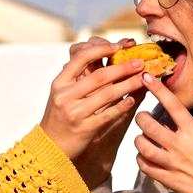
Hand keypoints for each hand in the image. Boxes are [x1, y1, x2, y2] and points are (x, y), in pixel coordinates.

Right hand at [67, 38, 147, 185]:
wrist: (50, 146)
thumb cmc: (61, 114)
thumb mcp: (63, 93)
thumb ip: (80, 76)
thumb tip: (107, 56)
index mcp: (60, 83)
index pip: (81, 58)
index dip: (101, 49)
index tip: (119, 46)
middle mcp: (65, 96)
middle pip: (99, 76)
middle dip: (123, 67)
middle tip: (140, 62)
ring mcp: (75, 113)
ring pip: (107, 94)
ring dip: (129, 84)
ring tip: (143, 79)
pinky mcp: (85, 128)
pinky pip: (109, 114)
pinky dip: (123, 105)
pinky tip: (133, 99)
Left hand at [134, 73, 192, 192]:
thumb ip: (192, 131)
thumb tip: (178, 121)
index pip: (173, 105)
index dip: (158, 89)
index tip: (147, 78)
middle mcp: (181, 146)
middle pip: (150, 126)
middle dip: (141, 118)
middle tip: (142, 118)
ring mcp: (173, 164)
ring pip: (143, 146)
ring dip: (138, 140)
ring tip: (141, 138)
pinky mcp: (168, 180)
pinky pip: (145, 167)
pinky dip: (141, 160)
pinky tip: (144, 157)